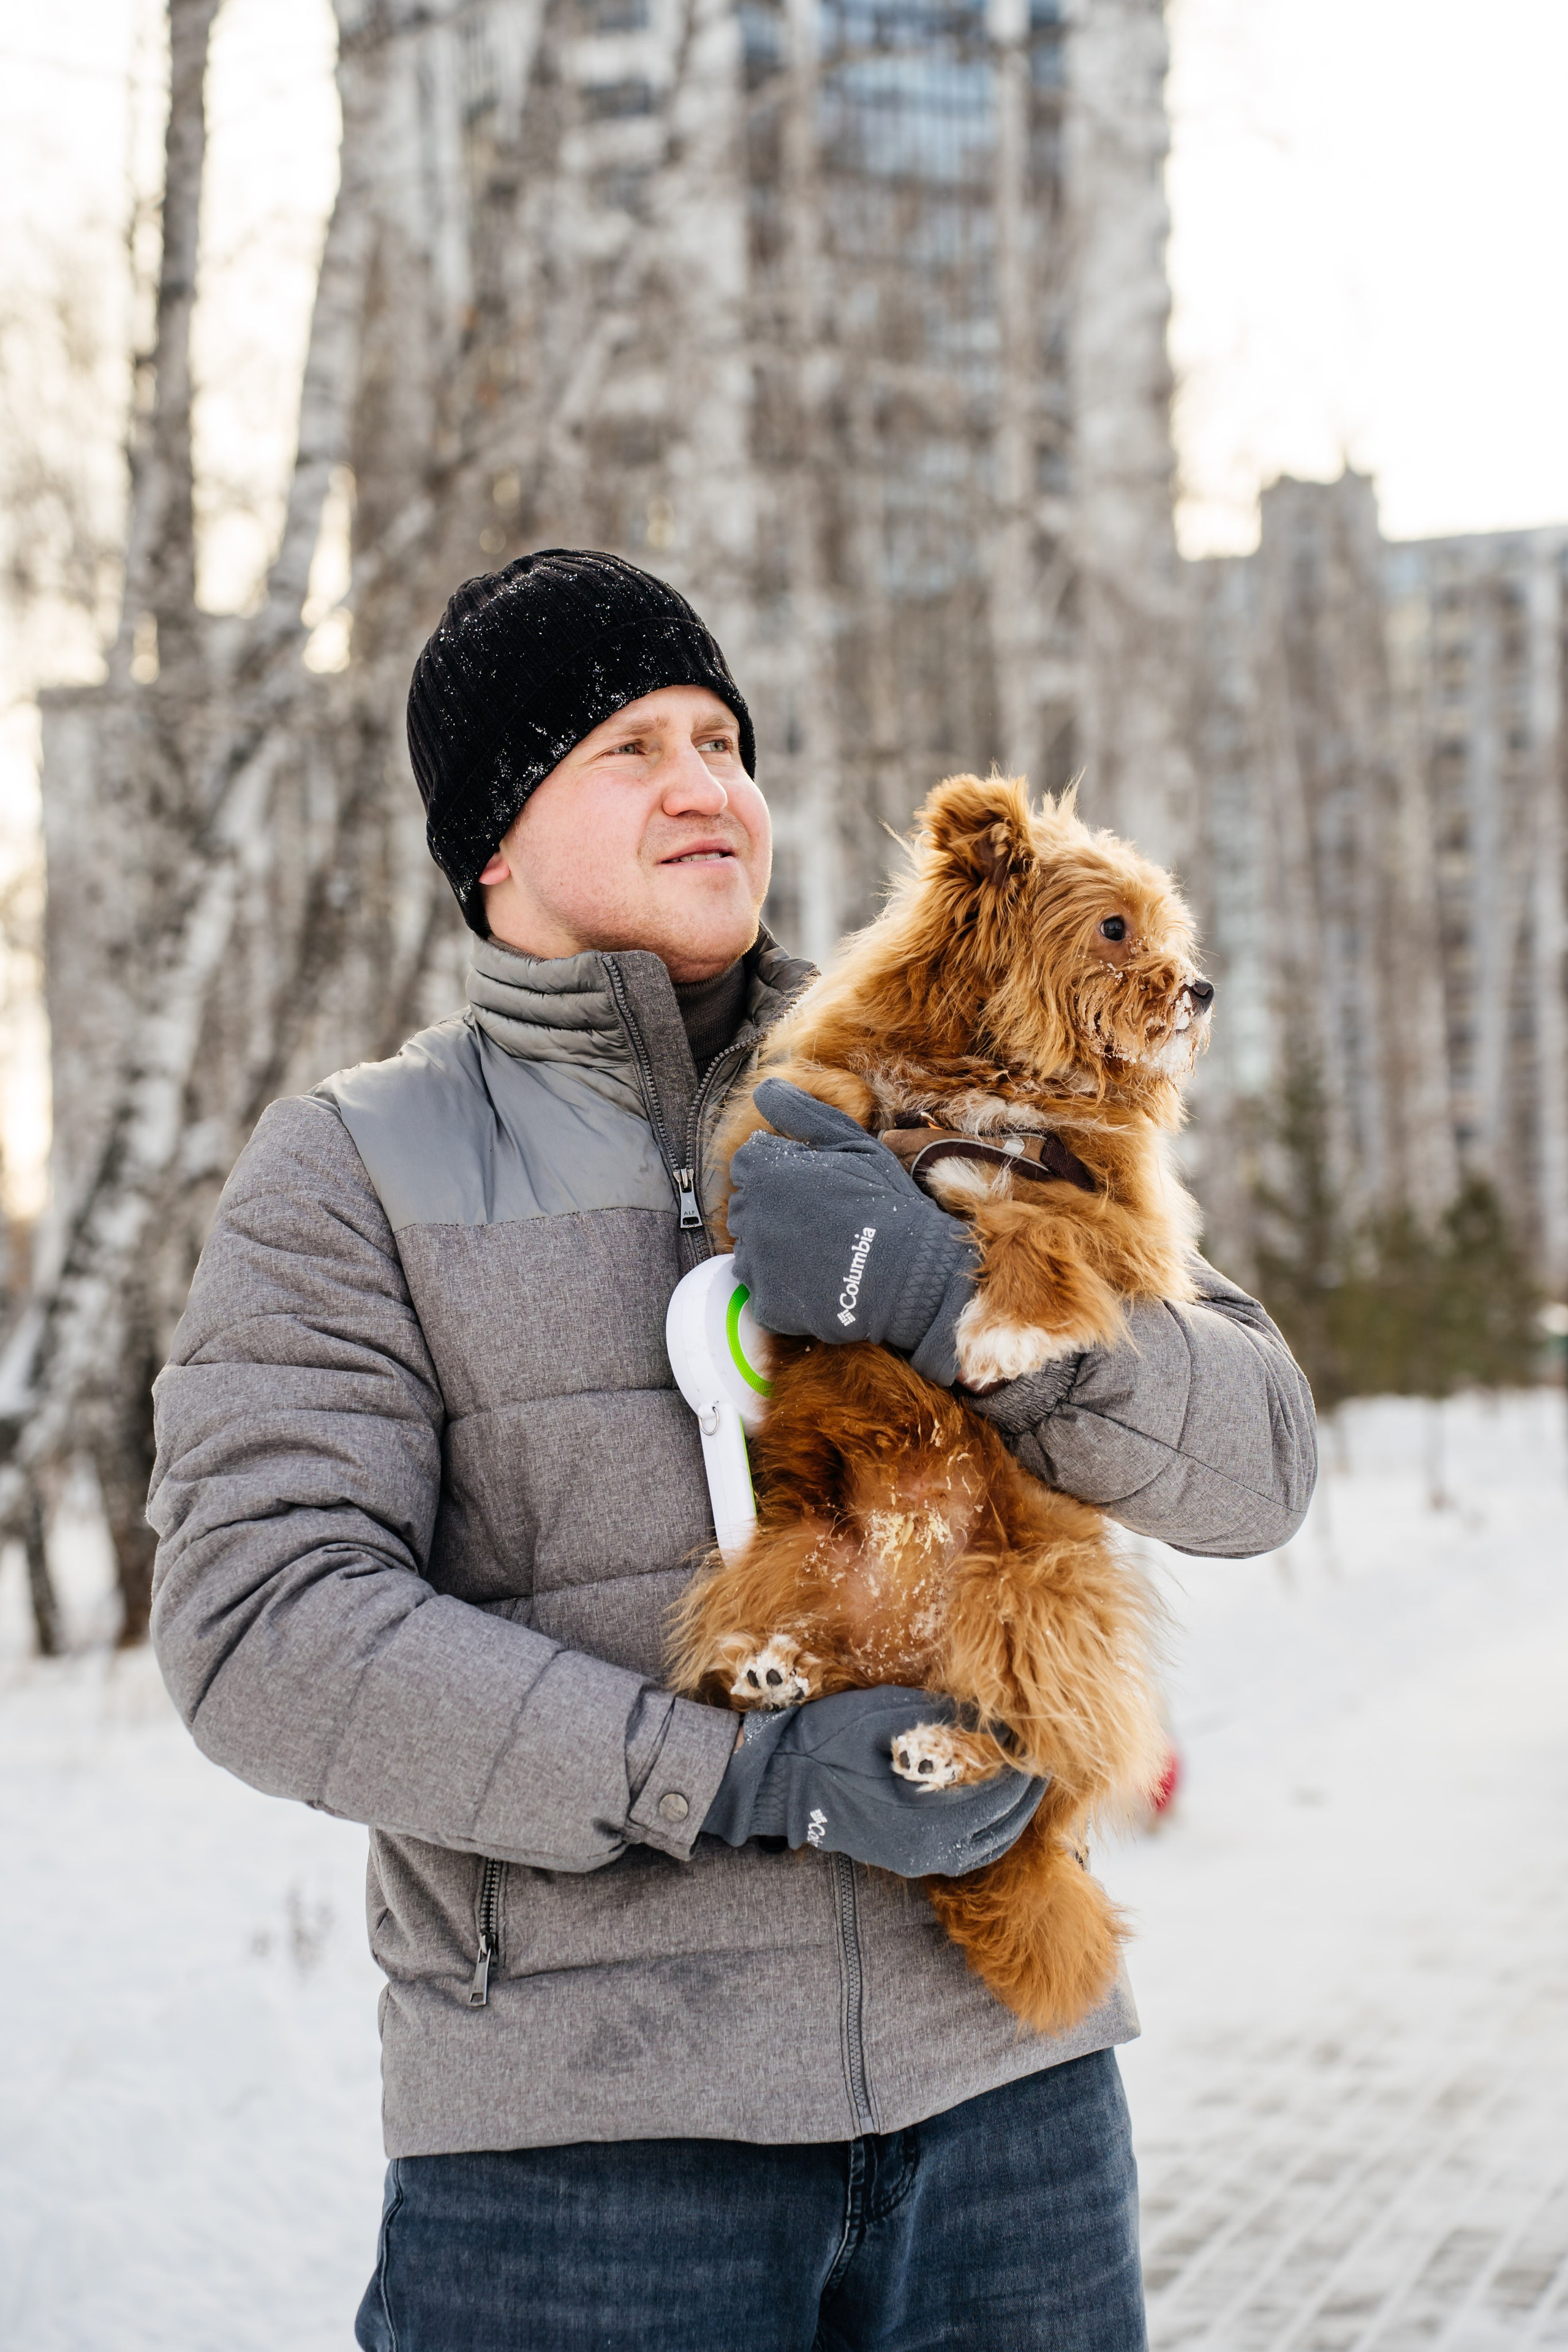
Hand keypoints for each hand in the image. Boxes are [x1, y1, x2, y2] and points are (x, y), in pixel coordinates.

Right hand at [700, 1687, 1045, 1877]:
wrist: (781, 1779)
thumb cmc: (831, 1739)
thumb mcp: (888, 1715)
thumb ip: (941, 1719)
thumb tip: (991, 1714)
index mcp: (929, 1813)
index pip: (1002, 1793)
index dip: (1025, 1766)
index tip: (1040, 1739)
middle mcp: (930, 1846)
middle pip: (1004, 1824)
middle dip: (1026, 1792)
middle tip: (1043, 1761)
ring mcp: (917, 1857)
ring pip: (989, 1845)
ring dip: (1012, 1814)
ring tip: (1024, 1782)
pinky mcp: (905, 1858)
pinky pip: (965, 1853)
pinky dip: (989, 1832)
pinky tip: (992, 1807)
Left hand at [727, 1079, 978, 1385]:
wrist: (911, 1271)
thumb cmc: (885, 1201)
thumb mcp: (850, 1142)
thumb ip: (800, 1112)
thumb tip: (764, 1086)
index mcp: (764, 1169)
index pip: (749, 1163)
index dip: (781, 1171)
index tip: (813, 1184)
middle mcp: (749, 1213)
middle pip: (746, 1205)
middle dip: (774, 1209)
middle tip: (821, 1220)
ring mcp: (755, 1261)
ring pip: (750, 1249)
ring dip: (775, 1248)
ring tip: (820, 1251)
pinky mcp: (766, 1302)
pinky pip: (762, 1291)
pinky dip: (783, 1288)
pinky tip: (817, 1281)